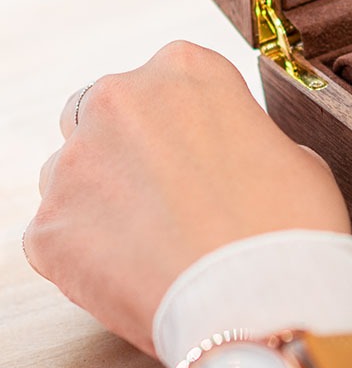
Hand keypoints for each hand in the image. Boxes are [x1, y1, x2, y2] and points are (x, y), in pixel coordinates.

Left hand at [23, 41, 350, 355]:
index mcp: (184, 68)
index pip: (166, 80)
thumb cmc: (289, 223)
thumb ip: (238, 137)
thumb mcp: (287, 149)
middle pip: (103, 112)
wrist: (262, 300)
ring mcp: (75, 163)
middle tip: (169, 194)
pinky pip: (59, 233)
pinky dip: (88, 253)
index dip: (184, 121)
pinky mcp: (47, 228)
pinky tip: (136, 272)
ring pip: (72, 171)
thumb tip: (224, 158)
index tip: (200, 152)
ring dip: (103, 197)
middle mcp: (119, 98)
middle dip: (128, 147)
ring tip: (154, 241)